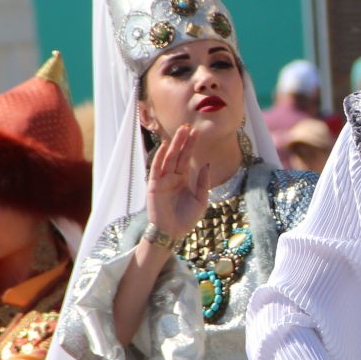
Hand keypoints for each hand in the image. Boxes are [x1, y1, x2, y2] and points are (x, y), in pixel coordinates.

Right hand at [146, 125, 216, 240]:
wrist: (173, 233)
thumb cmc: (186, 218)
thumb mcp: (201, 200)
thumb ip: (203, 182)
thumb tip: (206, 164)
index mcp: (183, 178)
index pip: (187, 158)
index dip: (191, 145)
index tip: (196, 132)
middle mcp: (172, 176)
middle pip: (178, 155)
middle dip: (182, 140)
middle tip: (187, 126)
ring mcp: (163, 180)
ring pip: (168, 159)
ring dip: (173, 145)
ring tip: (179, 132)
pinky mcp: (154, 187)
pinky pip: (156, 170)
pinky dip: (160, 158)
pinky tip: (165, 147)